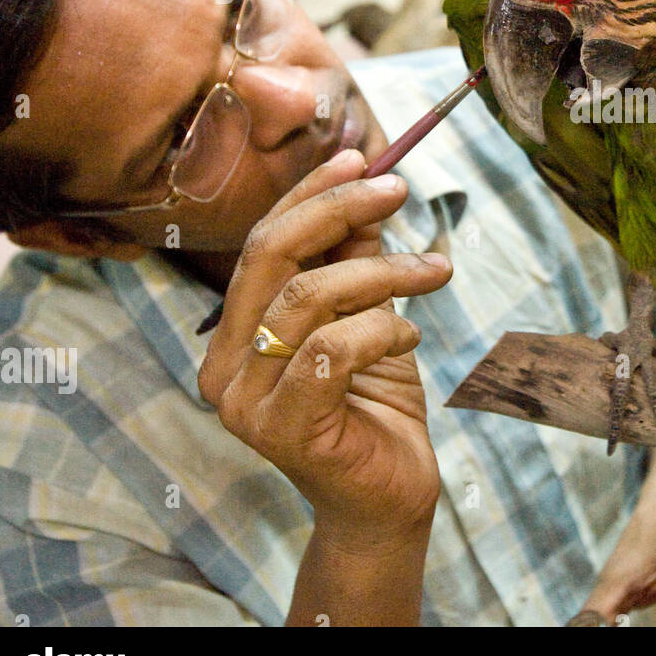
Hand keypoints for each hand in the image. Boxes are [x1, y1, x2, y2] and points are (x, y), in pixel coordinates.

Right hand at [197, 147, 451, 551]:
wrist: (390, 497)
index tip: (360, 158)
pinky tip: (411, 338)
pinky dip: (382, 330)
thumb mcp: (366, 315)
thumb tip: (366, 185)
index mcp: (232, 333)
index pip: (260, 244)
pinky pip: (332, 351)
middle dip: (338, 210)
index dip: (308, 195)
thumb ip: (353, 258)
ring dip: (384, 273)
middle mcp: (221, 367)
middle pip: (270, 256)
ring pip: (309, 297)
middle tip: (398, 189)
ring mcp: (245, 403)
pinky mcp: (283, 430)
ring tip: (434, 274)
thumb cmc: (375, 403)